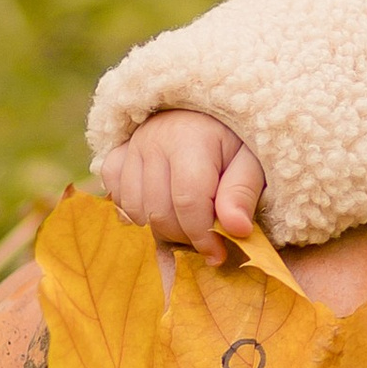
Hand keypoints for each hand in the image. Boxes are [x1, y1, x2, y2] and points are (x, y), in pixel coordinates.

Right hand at [101, 110, 263, 262]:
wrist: (204, 113)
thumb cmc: (232, 141)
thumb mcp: (250, 162)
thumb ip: (242, 194)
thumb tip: (237, 230)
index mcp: (189, 138)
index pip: (188, 201)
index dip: (203, 236)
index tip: (218, 254)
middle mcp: (152, 140)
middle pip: (159, 212)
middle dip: (184, 236)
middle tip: (205, 238)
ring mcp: (130, 148)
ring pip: (134, 211)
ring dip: (160, 228)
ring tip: (185, 221)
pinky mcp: (117, 156)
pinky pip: (116, 198)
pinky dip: (135, 213)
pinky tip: (158, 207)